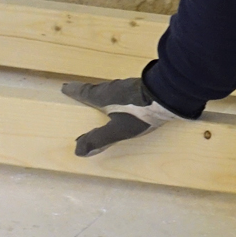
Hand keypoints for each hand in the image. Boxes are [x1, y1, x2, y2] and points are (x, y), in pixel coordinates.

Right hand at [62, 77, 187, 156]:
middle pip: (97, 89)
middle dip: (86, 91)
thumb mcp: (117, 130)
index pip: (86, 93)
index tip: (64, 87)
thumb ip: (98, 140)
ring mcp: (129, 86)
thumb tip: (77, 150)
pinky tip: (123, 99)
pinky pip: (123, 91)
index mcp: (105, 97)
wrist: (170, 95)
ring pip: (110, 89)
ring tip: (98, 96)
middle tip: (77, 90)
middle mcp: (115, 88)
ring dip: (101, 92)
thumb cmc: (141, 113)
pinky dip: (116, 94)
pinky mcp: (142, 88)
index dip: (75, 92)